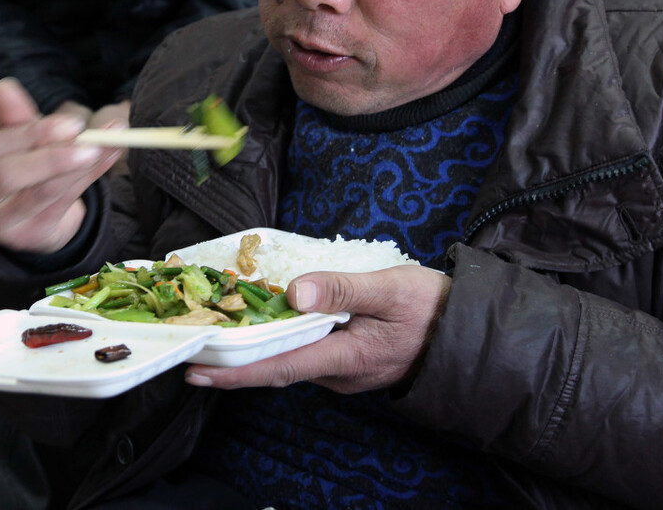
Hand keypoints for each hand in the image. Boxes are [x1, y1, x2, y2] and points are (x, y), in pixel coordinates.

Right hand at [0, 78, 123, 254]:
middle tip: (88, 140)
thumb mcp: (11, 135)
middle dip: (52, 157)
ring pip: (40, 193)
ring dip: (80, 166)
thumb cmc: (12, 160)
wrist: (22, 209)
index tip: (70, 123)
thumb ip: (11, 116)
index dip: (28, 133)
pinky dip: (91, 176)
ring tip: (108, 144)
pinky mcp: (26, 237)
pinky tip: (109, 155)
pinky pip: (62, 203)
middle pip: (6, 176)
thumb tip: (3, 88)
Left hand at [184, 265, 450, 393]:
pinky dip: (284, 338)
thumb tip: (296, 293)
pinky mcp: (350, 361)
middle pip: (278, 366)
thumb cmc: (432, 308)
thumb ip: (343, 289)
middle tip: (195, 342)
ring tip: (223, 325)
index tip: (198, 371)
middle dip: (235, 358)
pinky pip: (309, 352)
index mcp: (348, 357)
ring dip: (258, 346)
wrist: (467, 332)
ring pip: (292, 358)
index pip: (280, 368)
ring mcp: (345, 370)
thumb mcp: (391, 288)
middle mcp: (340, 373)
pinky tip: (271, 318)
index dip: (236, 372)